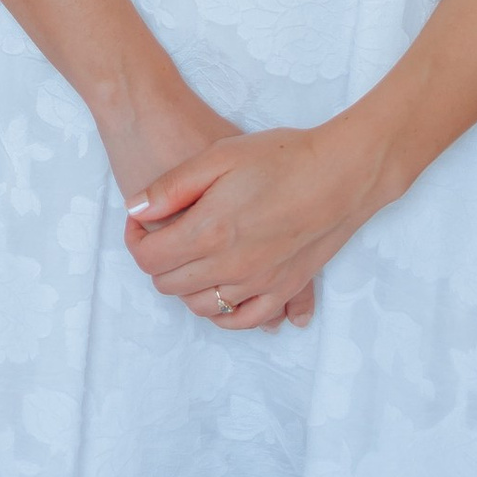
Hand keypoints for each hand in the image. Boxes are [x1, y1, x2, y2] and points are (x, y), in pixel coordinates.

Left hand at [125, 119, 387, 328]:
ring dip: (186, 286)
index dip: (134, 240)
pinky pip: (243, 320)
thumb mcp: (218, 155)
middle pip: (171, 285)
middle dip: (158, 261)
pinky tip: (220, 290)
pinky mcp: (284, 290)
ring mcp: (259, 284)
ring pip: (203, 307)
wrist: (342, 172)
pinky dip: (224, 312)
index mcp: (210, 232)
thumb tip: (135, 210)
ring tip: (192, 256)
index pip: (149, 260)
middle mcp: (231, 268)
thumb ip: (171, 187)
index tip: (140, 221)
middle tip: (164, 232)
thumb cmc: (281, 157)